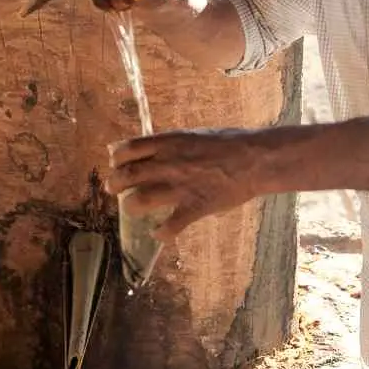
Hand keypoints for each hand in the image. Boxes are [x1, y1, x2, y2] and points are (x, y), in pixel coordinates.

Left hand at [105, 129, 261, 239]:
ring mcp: (181, 187)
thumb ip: (167, 144)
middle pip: (127, 176)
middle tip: (114, 189)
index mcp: (168, 143)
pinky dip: (161, 233)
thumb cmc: (226, 143)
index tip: (117, 164)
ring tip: (132, 208)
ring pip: (140, 200)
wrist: (255, 158)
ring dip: (130, 206)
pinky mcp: (195, 207)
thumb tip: (145, 148)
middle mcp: (169, 164)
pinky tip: (159, 233)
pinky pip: (170, 226)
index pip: (128, 149)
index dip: (116, 158)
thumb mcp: (191, 135)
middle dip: (115, 184)